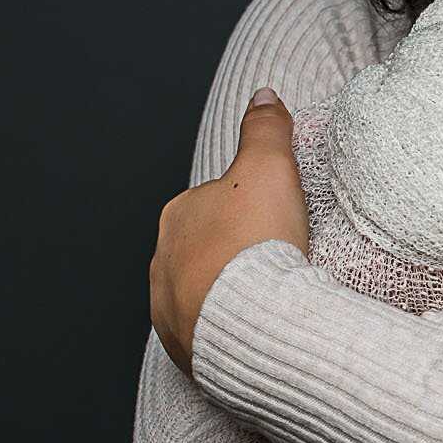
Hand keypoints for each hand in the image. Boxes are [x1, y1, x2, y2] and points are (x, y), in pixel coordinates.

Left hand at [149, 86, 309, 377]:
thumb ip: (266, 128)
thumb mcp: (270, 167)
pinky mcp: (182, 349)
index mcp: (178, 215)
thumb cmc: (258, 242)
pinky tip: (256, 326)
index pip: (215, 203)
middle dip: (236, 253)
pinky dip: (227, 327)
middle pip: (206, 248)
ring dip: (230, 292)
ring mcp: (168, 309)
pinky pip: (206, 332)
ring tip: (271, 296)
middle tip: (280, 259)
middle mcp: (162, 261)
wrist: (253, 320)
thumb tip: (262, 93)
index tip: (279, 222)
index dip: (250, 210)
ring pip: (203, 292)